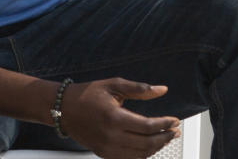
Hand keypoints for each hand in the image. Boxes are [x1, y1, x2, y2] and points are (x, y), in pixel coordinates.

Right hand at [60, 77, 179, 158]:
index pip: (148, 126)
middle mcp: (111, 136)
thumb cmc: (86, 94)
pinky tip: (149, 145)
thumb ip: (139, 89)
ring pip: (140, 154)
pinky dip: (143, 154)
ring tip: (165, 137)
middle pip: (147, 143)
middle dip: (165, 137)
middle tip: (174, 130)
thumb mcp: (113, 85)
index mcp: (114, 118)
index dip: (165, 124)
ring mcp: (107, 148)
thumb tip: (162, 89)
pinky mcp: (103, 154)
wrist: (63, 108)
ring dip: (156, 147)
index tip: (174, 120)